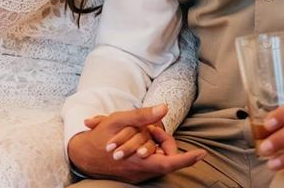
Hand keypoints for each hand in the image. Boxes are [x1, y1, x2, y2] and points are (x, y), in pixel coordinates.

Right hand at [68, 104, 206, 181]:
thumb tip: (164, 107)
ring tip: (150, 132)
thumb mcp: (120, 120)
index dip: (188, 158)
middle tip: (159, 130)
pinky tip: (141, 141)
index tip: (202, 153)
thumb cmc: (100, 136)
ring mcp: (136, 176)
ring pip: (156, 163)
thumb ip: (143, 115)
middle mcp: (141, 172)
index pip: (171, 162)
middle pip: (166, 161)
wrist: (81, 155)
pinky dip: (148, 153)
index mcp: (140, 161)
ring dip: (157, 148)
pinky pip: (147, 165)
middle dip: (168, 145)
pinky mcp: (132, 176)